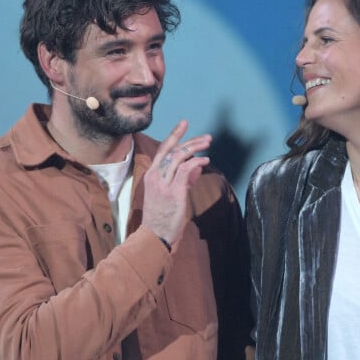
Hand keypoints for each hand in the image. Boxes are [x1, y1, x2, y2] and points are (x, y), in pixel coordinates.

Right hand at [142, 120, 210, 244]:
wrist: (154, 235)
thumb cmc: (162, 217)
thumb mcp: (170, 195)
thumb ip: (183, 180)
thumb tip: (196, 168)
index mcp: (151, 175)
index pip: (163, 150)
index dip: (174, 135)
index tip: (184, 123)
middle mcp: (155, 176)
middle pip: (173, 150)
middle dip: (190, 140)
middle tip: (207, 138)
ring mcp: (163, 184)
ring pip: (179, 157)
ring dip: (196, 148)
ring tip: (208, 145)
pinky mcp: (173, 192)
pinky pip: (185, 170)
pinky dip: (196, 162)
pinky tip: (205, 161)